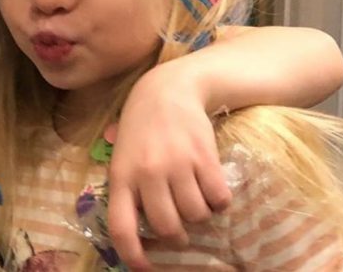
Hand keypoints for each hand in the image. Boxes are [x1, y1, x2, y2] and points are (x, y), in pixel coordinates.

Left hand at [107, 61, 230, 269]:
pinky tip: (214, 189)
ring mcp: (177, 165)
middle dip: (178, 238)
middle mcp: (148, 174)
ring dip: (201, 217)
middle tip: (182, 232)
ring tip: (198, 202)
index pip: (122, 227)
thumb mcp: (122, 154)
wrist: (168, 90)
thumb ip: (126, 187)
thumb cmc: (142, 127)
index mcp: (121, 176)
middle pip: (168, 227)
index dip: (134, 256)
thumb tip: (134, 229)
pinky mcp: (204, 157)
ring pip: (197, 215)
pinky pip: (219, 198)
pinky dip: (221, 202)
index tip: (146, 270)